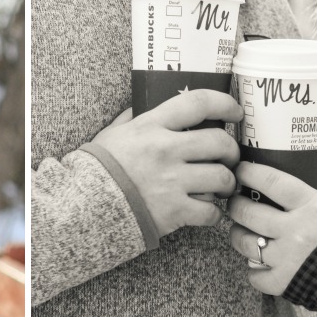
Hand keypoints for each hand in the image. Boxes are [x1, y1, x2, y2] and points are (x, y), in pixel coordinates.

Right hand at [88, 90, 240, 237]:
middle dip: (231, 150)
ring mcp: (172, 182)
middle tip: (229, 157)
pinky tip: (206, 212)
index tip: (236, 111)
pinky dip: (212, 214)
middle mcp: (166, 150)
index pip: (199, 102)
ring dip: (227, 183)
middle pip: (219, 141)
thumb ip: (132, 119)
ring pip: (221, 177)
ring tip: (222, 187)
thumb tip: (144, 104)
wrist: (81, 210)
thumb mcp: (112, 135)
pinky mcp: (173, 212)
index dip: (225, 103)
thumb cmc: (96, 172)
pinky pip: (209, 212)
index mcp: (152, 126)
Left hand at [225, 162, 316, 294]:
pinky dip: (253, 269)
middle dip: (235, 204)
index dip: (250, 173)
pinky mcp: (282, 282)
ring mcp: (285, 257)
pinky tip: (258, 264)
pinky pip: (254, 274)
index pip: (272, 182)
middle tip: (234, 201)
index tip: (241, 170)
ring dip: (238, 234)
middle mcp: (294, 230)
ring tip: (240, 230)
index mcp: (312, 206)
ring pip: (245, 242)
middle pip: (249, 212)